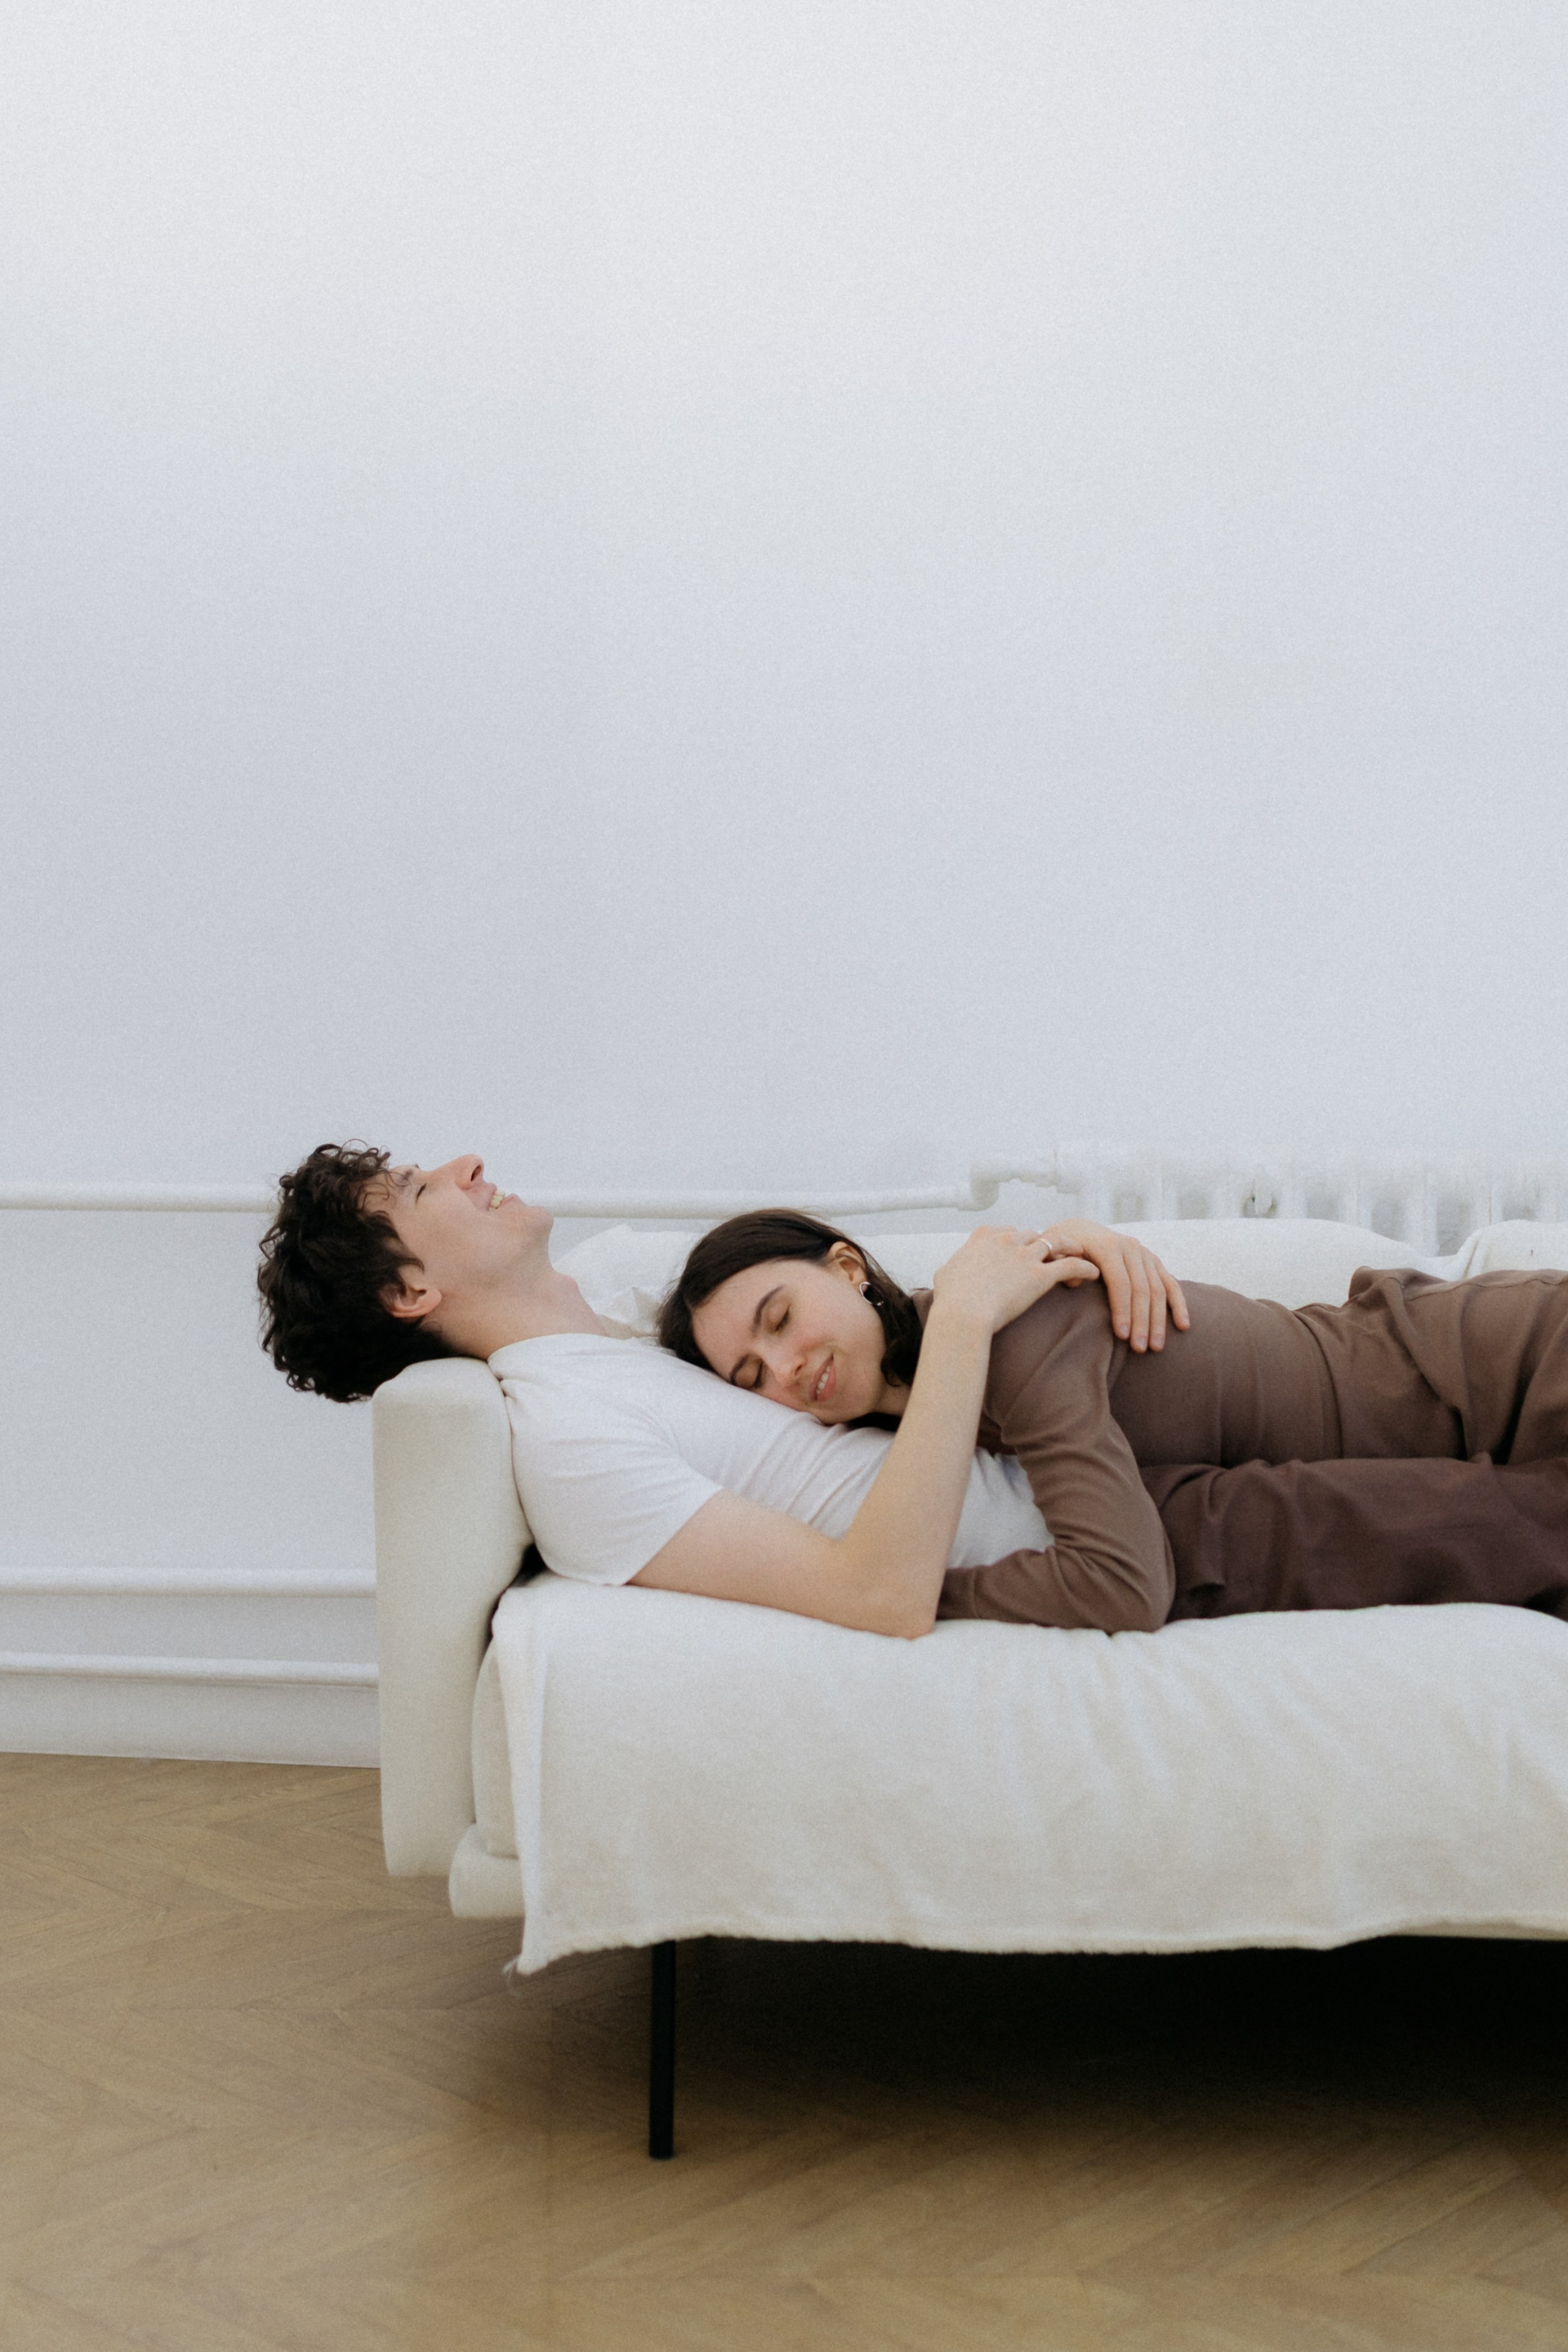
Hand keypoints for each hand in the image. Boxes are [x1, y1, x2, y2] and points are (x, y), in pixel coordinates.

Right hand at [931, 1225, 1099, 1336]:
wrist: (963, 1313)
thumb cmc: (951, 1299)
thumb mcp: (944, 1275)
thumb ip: (950, 1269)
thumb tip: (946, 1272)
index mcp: (983, 1236)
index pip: (1007, 1231)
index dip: (1017, 1241)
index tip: (1022, 1248)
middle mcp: (1006, 1240)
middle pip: (1033, 1235)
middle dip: (1043, 1244)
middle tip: (1054, 1252)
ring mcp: (1025, 1256)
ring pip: (1056, 1242)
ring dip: (1069, 1247)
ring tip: (1081, 1252)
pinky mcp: (1040, 1275)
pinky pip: (1070, 1265)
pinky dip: (1084, 1267)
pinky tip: (1093, 1273)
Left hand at [1039, 1220, 1189, 1351]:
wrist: (1080, 1232)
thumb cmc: (1064, 1249)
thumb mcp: (1056, 1253)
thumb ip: (1063, 1266)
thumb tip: (1076, 1282)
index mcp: (1107, 1245)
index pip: (1119, 1282)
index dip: (1122, 1309)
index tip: (1122, 1335)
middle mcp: (1130, 1247)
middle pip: (1141, 1289)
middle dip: (1142, 1321)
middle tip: (1139, 1349)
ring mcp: (1144, 1254)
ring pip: (1158, 1289)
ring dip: (1159, 1320)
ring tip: (1156, 1347)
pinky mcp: (1153, 1262)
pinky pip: (1170, 1284)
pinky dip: (1178, 1304)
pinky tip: (1183, 1325)